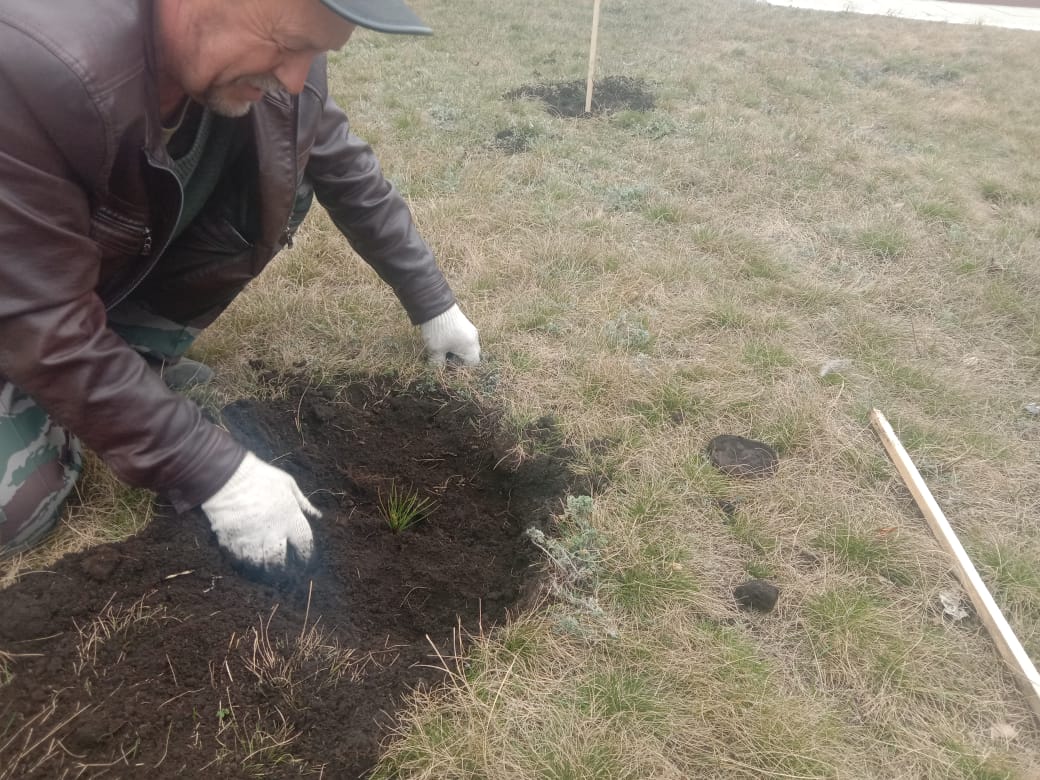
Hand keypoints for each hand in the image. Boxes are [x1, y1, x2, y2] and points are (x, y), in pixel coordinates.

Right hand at [201, 452, 317, 574]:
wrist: (228, 476)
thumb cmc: (261, 477)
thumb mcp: (288, 484)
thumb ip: (303, 503)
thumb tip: (317, 516)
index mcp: (290, 518)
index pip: (304, 545)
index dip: (305, 555)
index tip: (303, 559)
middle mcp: (273, 532)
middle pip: (281, 561)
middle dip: (283, 567)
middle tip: (282, 569)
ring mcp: (252, 539)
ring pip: (261, 564)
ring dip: (264, 568)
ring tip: (265, 567)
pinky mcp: (232, 541)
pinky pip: (240, 560)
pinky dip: (244, 563)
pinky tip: (247, 561)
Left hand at [420, 303, 479, 365]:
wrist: (435, 305)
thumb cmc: (438, 331)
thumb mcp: (436, 350)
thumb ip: (438, 363)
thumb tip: (438, 369)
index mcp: (470, 348)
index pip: (473, 364)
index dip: (462, 368)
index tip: (449, 366)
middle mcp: (474, 338)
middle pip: (472, 355)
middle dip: (460, 359)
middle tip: (446, 358)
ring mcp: (470, 329)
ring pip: (468, 345)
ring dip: (458, 350)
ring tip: (443, 348)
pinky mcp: (465, 322)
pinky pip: (464, 337)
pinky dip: (457, 341)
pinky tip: (445, 339)